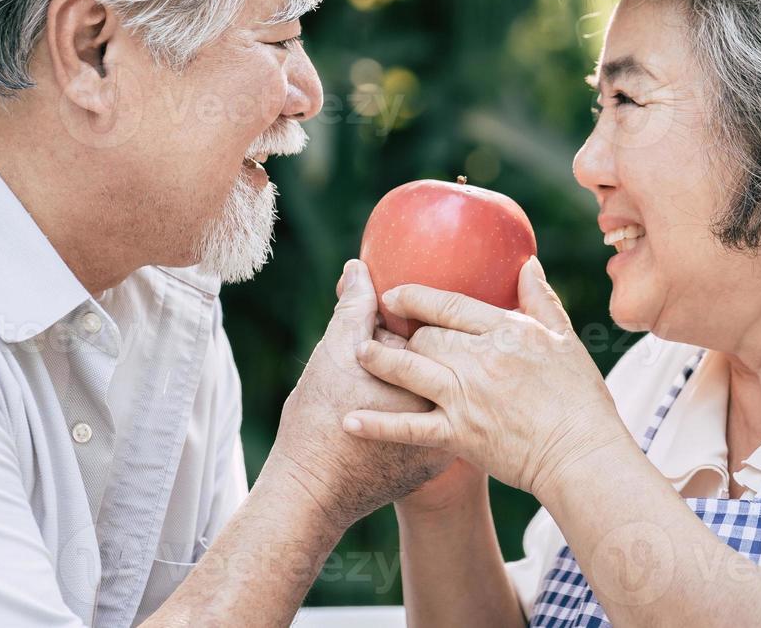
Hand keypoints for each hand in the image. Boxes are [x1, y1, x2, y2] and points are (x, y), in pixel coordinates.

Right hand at [262, 260, 453, 530]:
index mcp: (424, 375)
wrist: (312, 493)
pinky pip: (444, 425)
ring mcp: (446, 439)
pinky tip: (410, 402)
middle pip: (448, 361)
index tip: (396, 312)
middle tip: (397, 345)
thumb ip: (353, 307)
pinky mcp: (437, 462)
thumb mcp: (333, 354)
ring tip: (401, 376)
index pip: (435, 329)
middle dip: (430, 347)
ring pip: (447, 394)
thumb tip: (358, 267)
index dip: (412, 314)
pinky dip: (433, 410)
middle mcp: (444, 408)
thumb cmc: (317, 421)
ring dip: (437, 379)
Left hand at [341, 256, 631, 502]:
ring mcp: (466, 398)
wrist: (580, 455)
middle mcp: (481, 361)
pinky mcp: (459, 436)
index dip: (416, 297)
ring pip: (411, 370)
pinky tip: (350, 419)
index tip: (394, 294)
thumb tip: (526, 263)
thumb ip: (540, 300)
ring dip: (380, 361)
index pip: (451, 305)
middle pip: (426, 337)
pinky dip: (377, 424)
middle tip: (379, 329)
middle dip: (400, 333)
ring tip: (360, 354)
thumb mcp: (564, 340)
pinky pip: (410, 427)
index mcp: (507, 332)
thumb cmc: (580, 397)